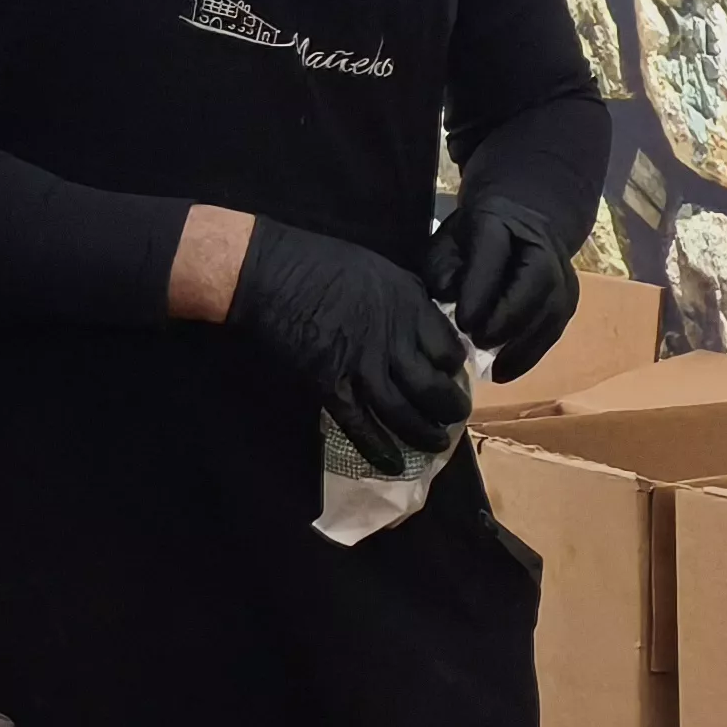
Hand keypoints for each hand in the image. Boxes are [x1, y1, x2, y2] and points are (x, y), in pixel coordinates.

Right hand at [223, 219, 470, 473]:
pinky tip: (394, 464)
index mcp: (407, 305)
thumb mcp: (380, 270)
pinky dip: (379, 449)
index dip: (454, 366)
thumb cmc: (320, 262)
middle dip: (450, 408)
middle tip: (455, 417)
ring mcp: (361, 366)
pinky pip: (360, 426)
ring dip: (424, 433)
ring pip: (403, 412)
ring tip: (436, 444)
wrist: (271, 273)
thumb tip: (424, 322)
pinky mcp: (330, 387)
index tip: (451, 374)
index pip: (448, 349)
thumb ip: (407, 299)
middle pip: (433, 386)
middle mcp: (392, 339)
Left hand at [425, 197, 576, 379]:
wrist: (521, 223)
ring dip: (522, 346)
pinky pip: (554, 330)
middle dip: (508, 319)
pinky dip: (530, 354)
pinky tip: (506, 370)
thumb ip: (440, 266)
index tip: (463, 323)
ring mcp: (562, 272)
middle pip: (538, 281)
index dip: (482, 289)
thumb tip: (447, 295)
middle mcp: (541, 244)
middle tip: (478, 344)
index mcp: (500, 221)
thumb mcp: (446, 241)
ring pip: (551, 311)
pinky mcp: (569, 299)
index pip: (496, 254)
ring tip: (493, 370)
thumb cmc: (472, 239)